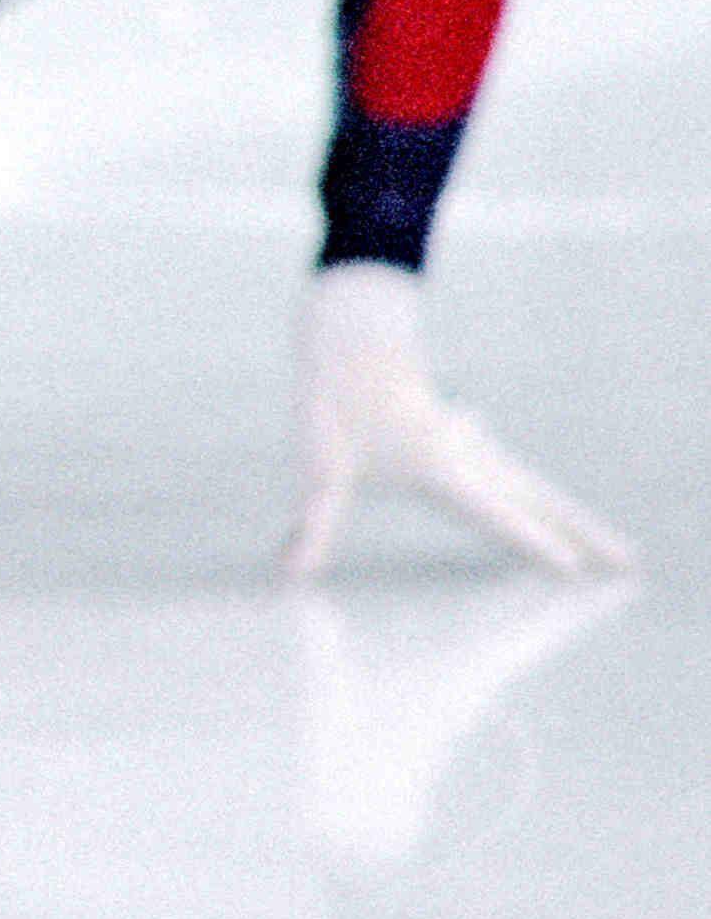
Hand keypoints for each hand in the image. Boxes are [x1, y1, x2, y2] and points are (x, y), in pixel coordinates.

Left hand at [282, 262, 630, 580]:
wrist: (353, 344)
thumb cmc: (335, 407)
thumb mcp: (321, 471)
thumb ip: (315, 526)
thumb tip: (290, 575)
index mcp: (442, 468)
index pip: (495, 514)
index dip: (531, 543)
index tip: (570, 567)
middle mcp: (470, 458)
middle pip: (540, 503)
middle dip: (583, 535)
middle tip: (629, 565)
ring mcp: (476, 449)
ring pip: (537, 490)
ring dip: (576, 520)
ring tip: (616, 553)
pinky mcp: (472, 444)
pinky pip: (521, 480)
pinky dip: (549, 503)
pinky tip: (560, 516)